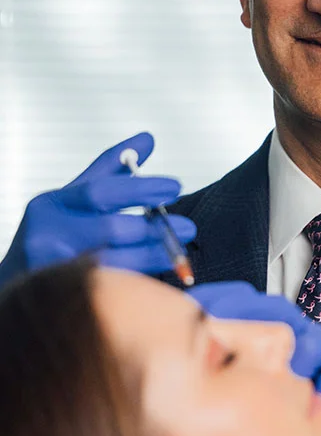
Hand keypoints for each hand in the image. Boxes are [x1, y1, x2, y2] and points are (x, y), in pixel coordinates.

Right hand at [0, 132, 196, 286]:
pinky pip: (107, 288)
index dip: (141, 188)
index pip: (101, 191)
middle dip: (154, 229)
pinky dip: (133, 283)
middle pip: (110, 228)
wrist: (13, 284)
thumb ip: (110, 170)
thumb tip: (148, 139)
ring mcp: (51, 266)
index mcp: (53, 203)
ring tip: (180, 257)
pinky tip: (157, 282)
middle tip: (188, 228)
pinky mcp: (60, 297)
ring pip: (112, 262)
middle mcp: (47, 232)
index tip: (176, 187)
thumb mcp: (74, 199)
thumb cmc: (54, 236)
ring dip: (151, 258)